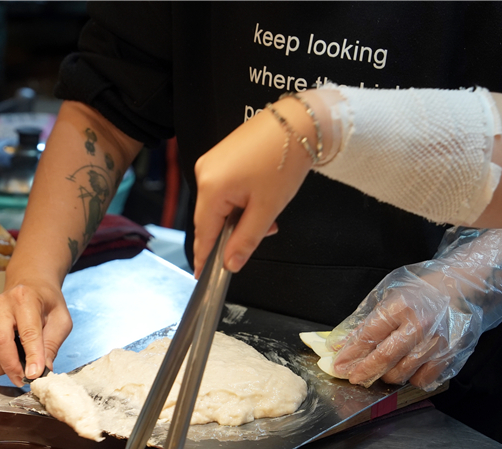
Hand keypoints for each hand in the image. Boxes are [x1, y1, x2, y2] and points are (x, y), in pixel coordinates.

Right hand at [0, 279, 71, 386]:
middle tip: (23, 380)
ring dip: (1, 368)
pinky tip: (8, 359)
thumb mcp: (60, 320)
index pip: (28, 333)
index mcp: (25, 299)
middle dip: (11, 367)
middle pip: (0, 342)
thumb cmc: (46, 302)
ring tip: (17, 372)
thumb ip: (52, 345)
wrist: (30, 285)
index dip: (32, 357)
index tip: (34, 375)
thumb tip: (43, 371)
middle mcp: (1, 304)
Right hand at [192, 95, 317, 276]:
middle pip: (211, 219)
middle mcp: (204, 173)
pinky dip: (240, 200)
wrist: (299, 121)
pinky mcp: (220, 156)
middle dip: (234, 232)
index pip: (204, 233)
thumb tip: (231, 263)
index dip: (205, 257)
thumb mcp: (267, 209)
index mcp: (211, 188)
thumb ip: (245, 240)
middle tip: (263, 232)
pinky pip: (224, 189)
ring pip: (220, 204)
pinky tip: (260, 197)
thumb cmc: (284, 158)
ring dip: (240, 215)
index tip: (203, 275)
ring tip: (269, 211)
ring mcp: (211, 162)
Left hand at [329, 266, 482, 389]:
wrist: (465, 287)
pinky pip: (423, 379)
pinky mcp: (450, 356)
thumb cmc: (423, 289)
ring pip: (402, 373)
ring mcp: (437, 343)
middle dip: (363, 372)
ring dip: (385, 376)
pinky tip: (405, 368)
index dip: (350, 353)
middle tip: (352, 377)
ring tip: (380, 369)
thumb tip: (340, 343)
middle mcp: (421, 326)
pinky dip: (410, 378)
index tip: (338, 364)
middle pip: (384, 359)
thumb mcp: (388, 294)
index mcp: (401, 306)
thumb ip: (364, 320)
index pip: (368, 336)